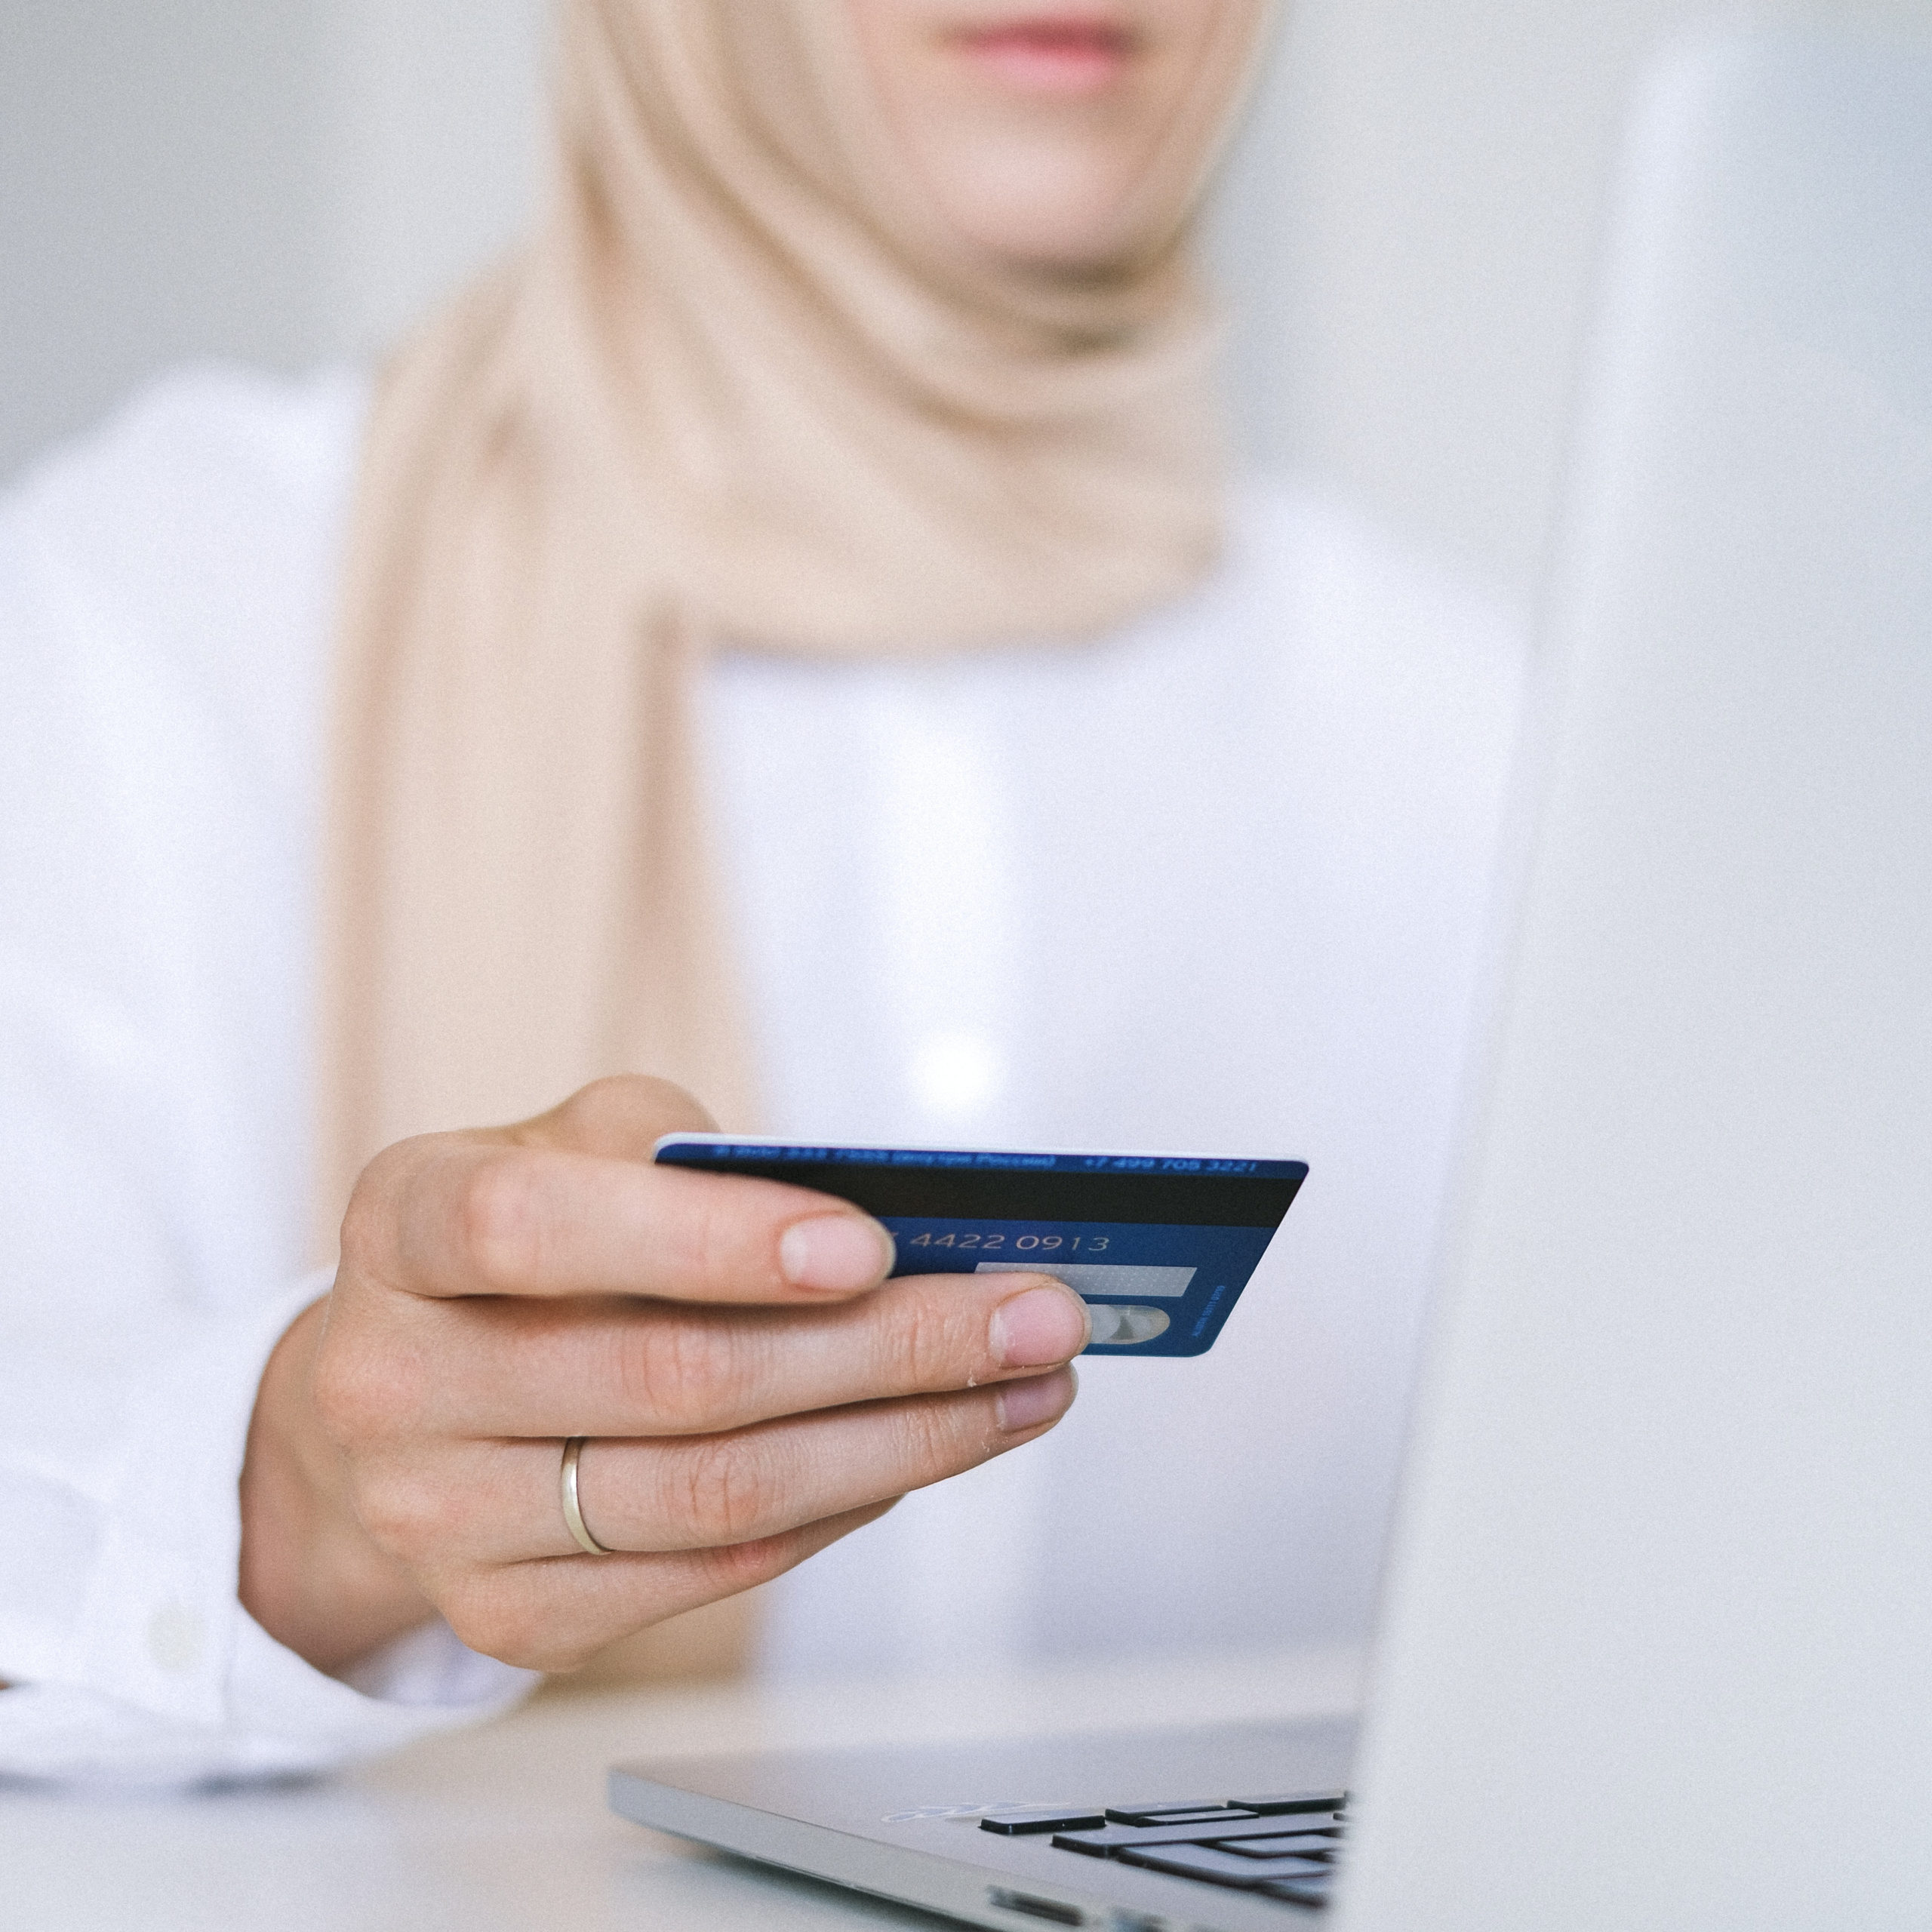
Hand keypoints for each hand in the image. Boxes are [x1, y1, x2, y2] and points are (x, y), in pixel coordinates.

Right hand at [238, 1077, 1086, 1674]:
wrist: (395, 1404)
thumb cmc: (520, 1250)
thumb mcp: (566, 1148)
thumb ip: (686, 1156)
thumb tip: (881, 1223)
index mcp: (405, 1223)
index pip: (537, 1228)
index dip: (708, 1239)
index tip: (870, 1245)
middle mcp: (395, 1381)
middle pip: (674, 1378)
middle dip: (891, 1347)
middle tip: (1036, 1317)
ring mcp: (442, 1520)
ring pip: (714, 1495)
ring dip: (903, 1441)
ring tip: (1024, 1389)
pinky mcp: (511, 1617)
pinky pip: (712, 1573)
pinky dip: (842, 1507)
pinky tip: (923, 1450)